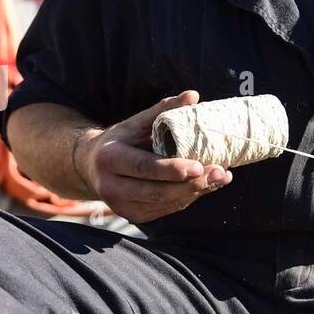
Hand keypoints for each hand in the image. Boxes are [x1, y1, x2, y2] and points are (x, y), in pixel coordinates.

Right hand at [78, 91, 232, 224]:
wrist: (92, 167)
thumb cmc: (121, 141)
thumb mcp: (136, 122)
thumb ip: (164, 110)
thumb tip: (193, 96)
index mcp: (110, 158)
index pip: (144, 167)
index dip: (172, 169)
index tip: (199, 166)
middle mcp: (111, 187)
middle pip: (157, 191)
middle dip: (192, 184)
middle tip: (220, 173)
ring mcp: (122, 206)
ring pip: (165, 203)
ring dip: (196, 192)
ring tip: (221, 177)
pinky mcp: (133, 217)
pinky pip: (166, 209)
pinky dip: (188, 197)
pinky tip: (206, 185)